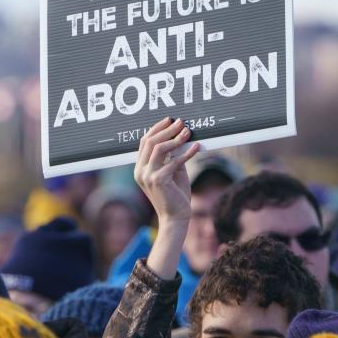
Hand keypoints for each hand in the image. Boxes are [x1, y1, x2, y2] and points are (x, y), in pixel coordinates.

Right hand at [135, 117, 200, 278]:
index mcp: (140, 168)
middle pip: (150, 142)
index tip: (169, 120)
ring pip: (159, 149)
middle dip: (167, 129)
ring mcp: (147, 176)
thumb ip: (172, 156)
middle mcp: (140, 171)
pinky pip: (173, 161)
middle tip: (181, 122)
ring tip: (188, 131)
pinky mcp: (159, 180)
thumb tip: (180, 136)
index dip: (157, 128)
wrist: (175, 218)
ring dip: (175, 138)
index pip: (144, 142)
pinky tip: (197, 147)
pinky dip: (186, 153)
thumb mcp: (172, 172)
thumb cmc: (175, 195)